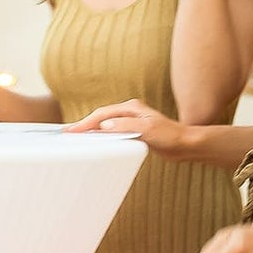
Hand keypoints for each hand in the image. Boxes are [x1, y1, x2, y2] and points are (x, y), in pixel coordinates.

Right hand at [67, 99, 189, 155]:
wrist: (186, 144)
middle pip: (100, 117)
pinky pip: (112, 132)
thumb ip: (125, 126)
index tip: (70, 131)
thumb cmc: (170, 136)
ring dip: (91, 130)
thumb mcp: (147, 130)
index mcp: (131, 108)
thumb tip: (104, 125)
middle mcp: (129, 112)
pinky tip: (96, 142)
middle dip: (83, 125)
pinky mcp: (134, 131)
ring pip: (105, 123)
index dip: (85, 123)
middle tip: (67, 134)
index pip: (101, 114)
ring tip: (76, 137)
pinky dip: (101, 136)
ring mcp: (131, 121)